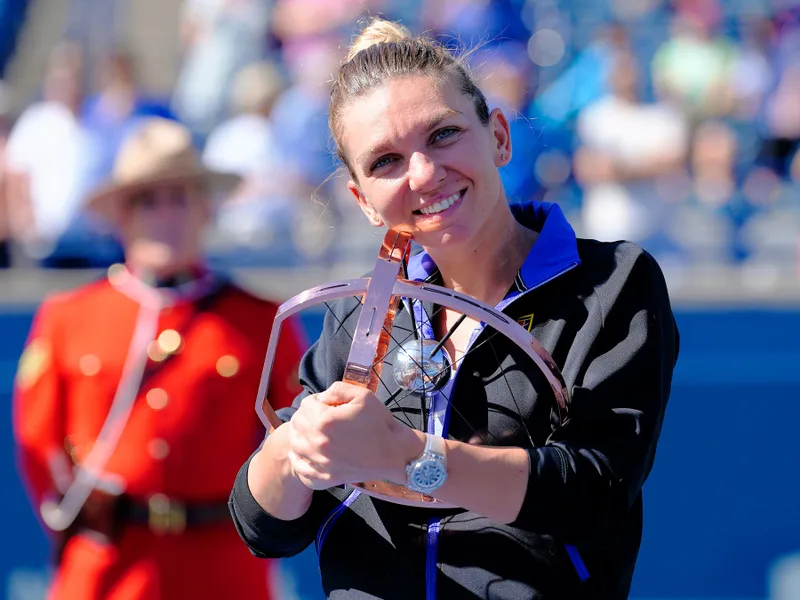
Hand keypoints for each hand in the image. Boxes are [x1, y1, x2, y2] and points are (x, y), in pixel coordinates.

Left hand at [288, 381, 423, 489]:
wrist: (393, 453)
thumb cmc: (379, 423)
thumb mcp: (363, 395)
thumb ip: (337, 389)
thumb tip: (320, 399)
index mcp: (325, 421)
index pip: (305, 405)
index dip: (317, 401)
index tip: (328, 405)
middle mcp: (318, 443)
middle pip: (296, 423)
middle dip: (308, 416)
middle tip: (323, 418)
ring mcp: (320, 463)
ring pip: (295, 445)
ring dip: (302, 436)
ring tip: (317, 433)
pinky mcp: (324, 478)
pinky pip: (300, 469)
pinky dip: (301, 460)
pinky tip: (310, 454)